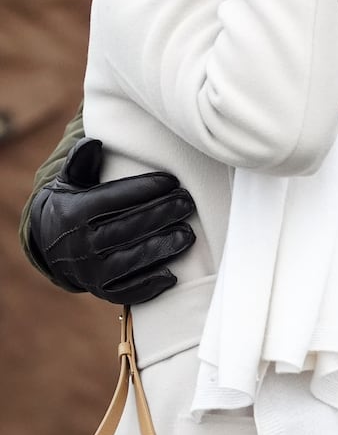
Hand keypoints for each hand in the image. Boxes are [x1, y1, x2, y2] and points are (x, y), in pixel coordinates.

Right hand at [28, 137, 195, 304]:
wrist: (51, 244)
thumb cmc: (73, 202)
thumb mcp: (70, 179)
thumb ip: (82, 161)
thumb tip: (94, 142)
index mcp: (74, 214)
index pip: (112, 200)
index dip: (144, 189)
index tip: (172, 180)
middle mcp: (80, 245)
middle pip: (125, 229)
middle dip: (160, 215)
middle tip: (187, 203)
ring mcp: (90, 272)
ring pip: (129, 261)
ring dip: (160, 249)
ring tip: (188, 235)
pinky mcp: (101, 291)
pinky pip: (125, 292)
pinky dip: (148, 286)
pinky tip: (173, 275)